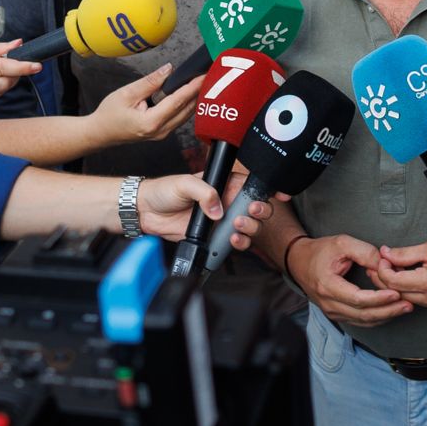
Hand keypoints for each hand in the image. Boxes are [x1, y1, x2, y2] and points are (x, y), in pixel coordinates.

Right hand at [88, 65, 204, 146]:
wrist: (100, 133)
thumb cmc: (109, 115)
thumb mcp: (126, 93)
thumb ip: (150, 82)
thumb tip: (168, 70)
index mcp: (151, 122)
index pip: (178, 101)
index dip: (193, 87)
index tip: (203, 75)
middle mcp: (160, 131)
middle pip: (186, 109)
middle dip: (198, 91)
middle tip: (207, 74)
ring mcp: (162, 134)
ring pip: (185, 115)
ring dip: (194, 98)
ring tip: (201, 81)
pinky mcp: (162, 132)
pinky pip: (179, 118)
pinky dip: (186, 105)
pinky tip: (190, 93)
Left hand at [138, 175, 271, 247]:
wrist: (146, 212)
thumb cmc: (163, 190)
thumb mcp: (184, 183)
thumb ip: (204, 192)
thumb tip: (218, 208)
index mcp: (223, 183)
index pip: (250, 183)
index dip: (268, 188)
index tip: (280, 194)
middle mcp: (226, 200)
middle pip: (255, 206)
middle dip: (261, 210)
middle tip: (252, 211)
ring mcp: (222, 219)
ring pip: (249, 225)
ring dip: (250, 227)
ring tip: (238, 225)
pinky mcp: (214, 236)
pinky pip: (234, 242)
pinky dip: (238, 243)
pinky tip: (232, 240)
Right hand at [286, 234, 413, 327]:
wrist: (299, 262)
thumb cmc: (320, 251)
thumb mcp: (342, 243)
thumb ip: (364, 252)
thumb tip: (385, 263)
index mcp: (328, 286)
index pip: (357, 298)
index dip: (378, 298)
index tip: (396, 292)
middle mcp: (329, 303)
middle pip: (362, 314)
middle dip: (388, 310)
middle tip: (408, 303)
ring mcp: (332, 312)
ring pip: (362, 321)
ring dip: (385, 316)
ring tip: (405, 307)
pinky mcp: (336, 314)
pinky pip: (359, 321)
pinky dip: (376, 317)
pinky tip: (391, 311)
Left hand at [371, 240, 426, 314]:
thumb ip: (406, 253)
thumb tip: (386, 254)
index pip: (394, 281)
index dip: (382, 269)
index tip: (382, 259)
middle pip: (398, 293)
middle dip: (385, 278)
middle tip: (380, 265)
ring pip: (407, 299)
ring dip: (398, 286)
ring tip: (395, 270)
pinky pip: (420, 302)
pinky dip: (411, 291)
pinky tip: (410, 279)